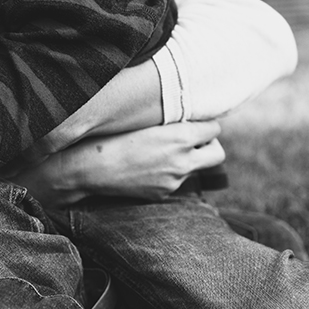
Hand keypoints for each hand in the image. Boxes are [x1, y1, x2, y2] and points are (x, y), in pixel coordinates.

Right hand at [5, 121, 225, 207]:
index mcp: (180, 137)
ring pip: (195, 168)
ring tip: (163, 150)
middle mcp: (182, 160)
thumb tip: (188, 115)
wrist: (90, 169)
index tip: (196, 121)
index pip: (214, 129)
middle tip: (194, 138)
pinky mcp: (162, 193)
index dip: (206, 124)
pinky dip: (168, 172)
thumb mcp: (145, 121)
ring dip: (186, 159)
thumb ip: (171, 120)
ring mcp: (173, 180)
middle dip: (209, 145)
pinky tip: (147, 166)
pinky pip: (175, 180)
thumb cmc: (111, 137)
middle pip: (217, 154)